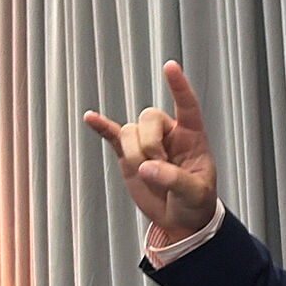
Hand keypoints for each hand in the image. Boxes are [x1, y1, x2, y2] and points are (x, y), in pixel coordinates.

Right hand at [84, 60, 219, 238]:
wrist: (180, 219)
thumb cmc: (196, 202)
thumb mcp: (195, 193)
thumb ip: (174, 179)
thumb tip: (146, 167)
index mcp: (191, 136)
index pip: (186, 105)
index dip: (179, 86)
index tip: (170, 66)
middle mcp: (167, 133)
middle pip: (149, 117)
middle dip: (150, 145)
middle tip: (160, 169)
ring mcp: (145, 142)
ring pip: (130, 132)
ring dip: (135, 154)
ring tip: (148, 176)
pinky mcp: (127, 155)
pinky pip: (112, 136)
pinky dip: (101, 127)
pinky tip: (90, 118)